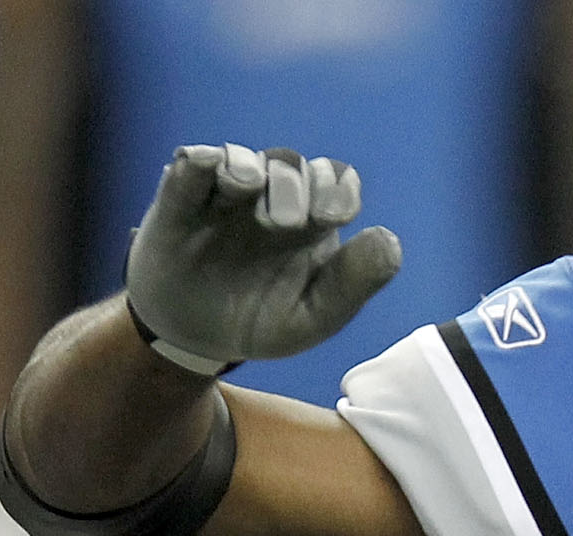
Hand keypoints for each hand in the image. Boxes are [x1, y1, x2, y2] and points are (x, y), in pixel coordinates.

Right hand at [125, 144, 402, 374]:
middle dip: (295, 186)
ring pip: (245, 159)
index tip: (332, 215)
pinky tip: (205, 169)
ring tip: (245, 188)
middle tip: (285, 224)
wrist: (193, 338)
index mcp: (312, 220)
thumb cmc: (260, 320)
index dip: (338, 189)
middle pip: (293, 166)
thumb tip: (391, 241)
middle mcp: (272, 196)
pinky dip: (200, 161)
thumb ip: (353, 283)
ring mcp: (226, 195)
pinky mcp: (181, 198)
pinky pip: (192, 165)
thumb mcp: (312, 317)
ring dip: (251, 168)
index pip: (336, 182)